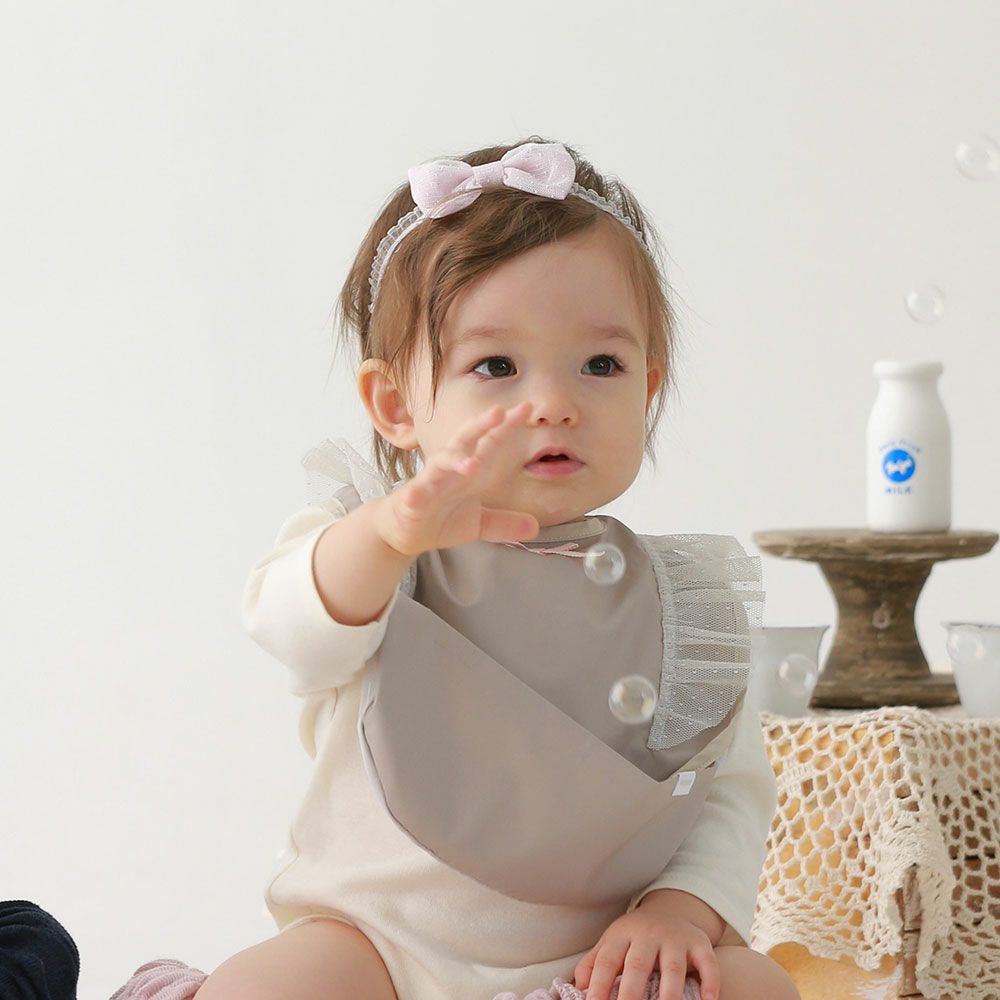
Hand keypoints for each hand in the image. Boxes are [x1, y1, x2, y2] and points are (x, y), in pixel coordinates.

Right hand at [373, 401, 540, 556]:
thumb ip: (505, 522)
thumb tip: (535, 527)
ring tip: (471, 464)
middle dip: (481, 425)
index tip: (525, 408)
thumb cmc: (441, 518)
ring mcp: (429, 483)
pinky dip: (415, 494)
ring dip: (454, 461)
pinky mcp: (411, 501)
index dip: (507, 426)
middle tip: (499, 411)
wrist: (404, 533)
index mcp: (469, 470)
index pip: (491, 442)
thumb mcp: (479, 524)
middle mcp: (450, 470)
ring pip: (441, 464)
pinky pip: (413, 495)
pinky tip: (415, 495)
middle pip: (466, 441)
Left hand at [573, 909, 719, 999]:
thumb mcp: (612, 942)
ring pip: (672, 966)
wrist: (670, 909)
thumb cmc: (635, 937)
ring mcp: (676, 938)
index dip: (599, 983)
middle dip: (630, 992)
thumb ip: (593, 963)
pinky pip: (707, 963)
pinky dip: (709, 983)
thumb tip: (579, 987)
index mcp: (622, 934)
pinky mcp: (700, 944)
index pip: (607, 960)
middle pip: (638, 964)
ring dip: (668, 994)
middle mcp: (648, 934)